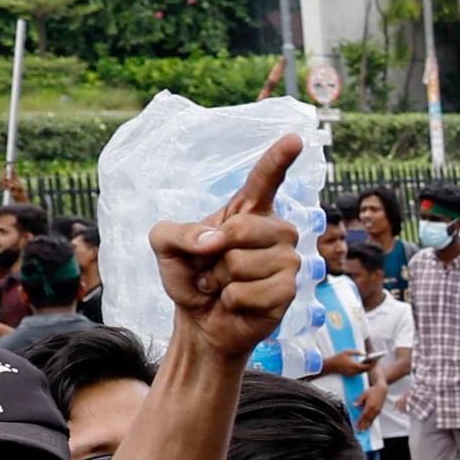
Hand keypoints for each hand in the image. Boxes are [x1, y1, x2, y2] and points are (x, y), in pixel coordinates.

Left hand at [150, 135, 305, 360]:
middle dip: (216, 253)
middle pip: (245, 228)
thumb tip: (214, 241)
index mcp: (248, 211)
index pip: (266, 179)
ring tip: (224, 286)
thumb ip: (174, 231)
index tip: (295, 137)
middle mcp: (275, 230)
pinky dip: (235, 300)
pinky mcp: (290, 290)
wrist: (201, 322)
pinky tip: (237, 303)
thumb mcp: (164, 246)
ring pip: (246, 263)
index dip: (279, 158)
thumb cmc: (189, 277)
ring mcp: (288, 260)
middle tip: (212, 268)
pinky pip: (255, 291)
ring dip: (223, 281)